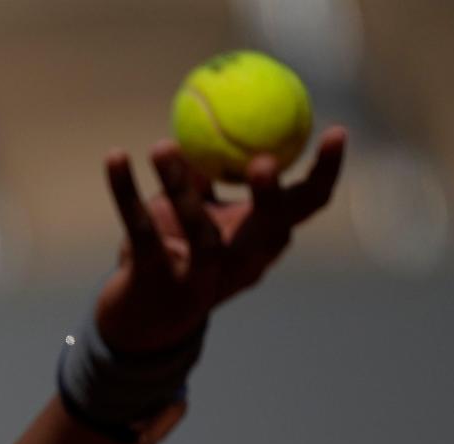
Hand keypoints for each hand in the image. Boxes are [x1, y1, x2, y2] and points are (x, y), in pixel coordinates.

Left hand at [95, 127, 345, 354]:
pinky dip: (126, 192)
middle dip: (272, 197)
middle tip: (264, 160)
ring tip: (160, 145)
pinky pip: (142, 231)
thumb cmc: (177, 252)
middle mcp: (243, 263)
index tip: (337, 131)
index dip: (327, 172)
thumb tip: (221, 111)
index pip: (307, 205)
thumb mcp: (201, 211)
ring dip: (180, 186)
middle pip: (271, 230)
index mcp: (263, 239)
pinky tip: (116, 157)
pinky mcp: (157, 282)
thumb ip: (213, 171)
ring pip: (201, 233)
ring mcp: (202, 278)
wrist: (139, 322)